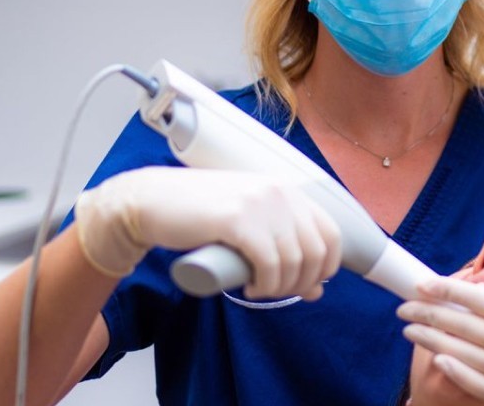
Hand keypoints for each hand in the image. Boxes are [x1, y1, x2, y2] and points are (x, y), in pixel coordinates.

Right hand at [74, 166, 342, 300]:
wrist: (151, 201)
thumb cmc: (200, 216)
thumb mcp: (250, 225)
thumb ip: (282, 247)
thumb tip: (317, 291)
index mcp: (288, 190)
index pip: (332, 233)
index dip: (327, 267)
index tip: (308, 284)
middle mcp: (280, 193)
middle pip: (316, 252)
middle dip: (303, 283)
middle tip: (277, 293)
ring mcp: (259, 203)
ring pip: (294, 261)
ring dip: (281, 288)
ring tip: (259, 290)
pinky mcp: (237, 219)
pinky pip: (269, 262)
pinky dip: (266, 284)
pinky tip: (251, 287)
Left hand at [398, 278, 483, 404]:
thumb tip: (481, 291)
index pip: (470, 297)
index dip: (441, 290)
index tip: (421, 285)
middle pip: (458, 324)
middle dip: (426, 314)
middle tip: (405, 307)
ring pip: (461, 353)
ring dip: (431, 339)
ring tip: (412, 329)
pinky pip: (478, 386)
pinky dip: (456, 372)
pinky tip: (439, 359)